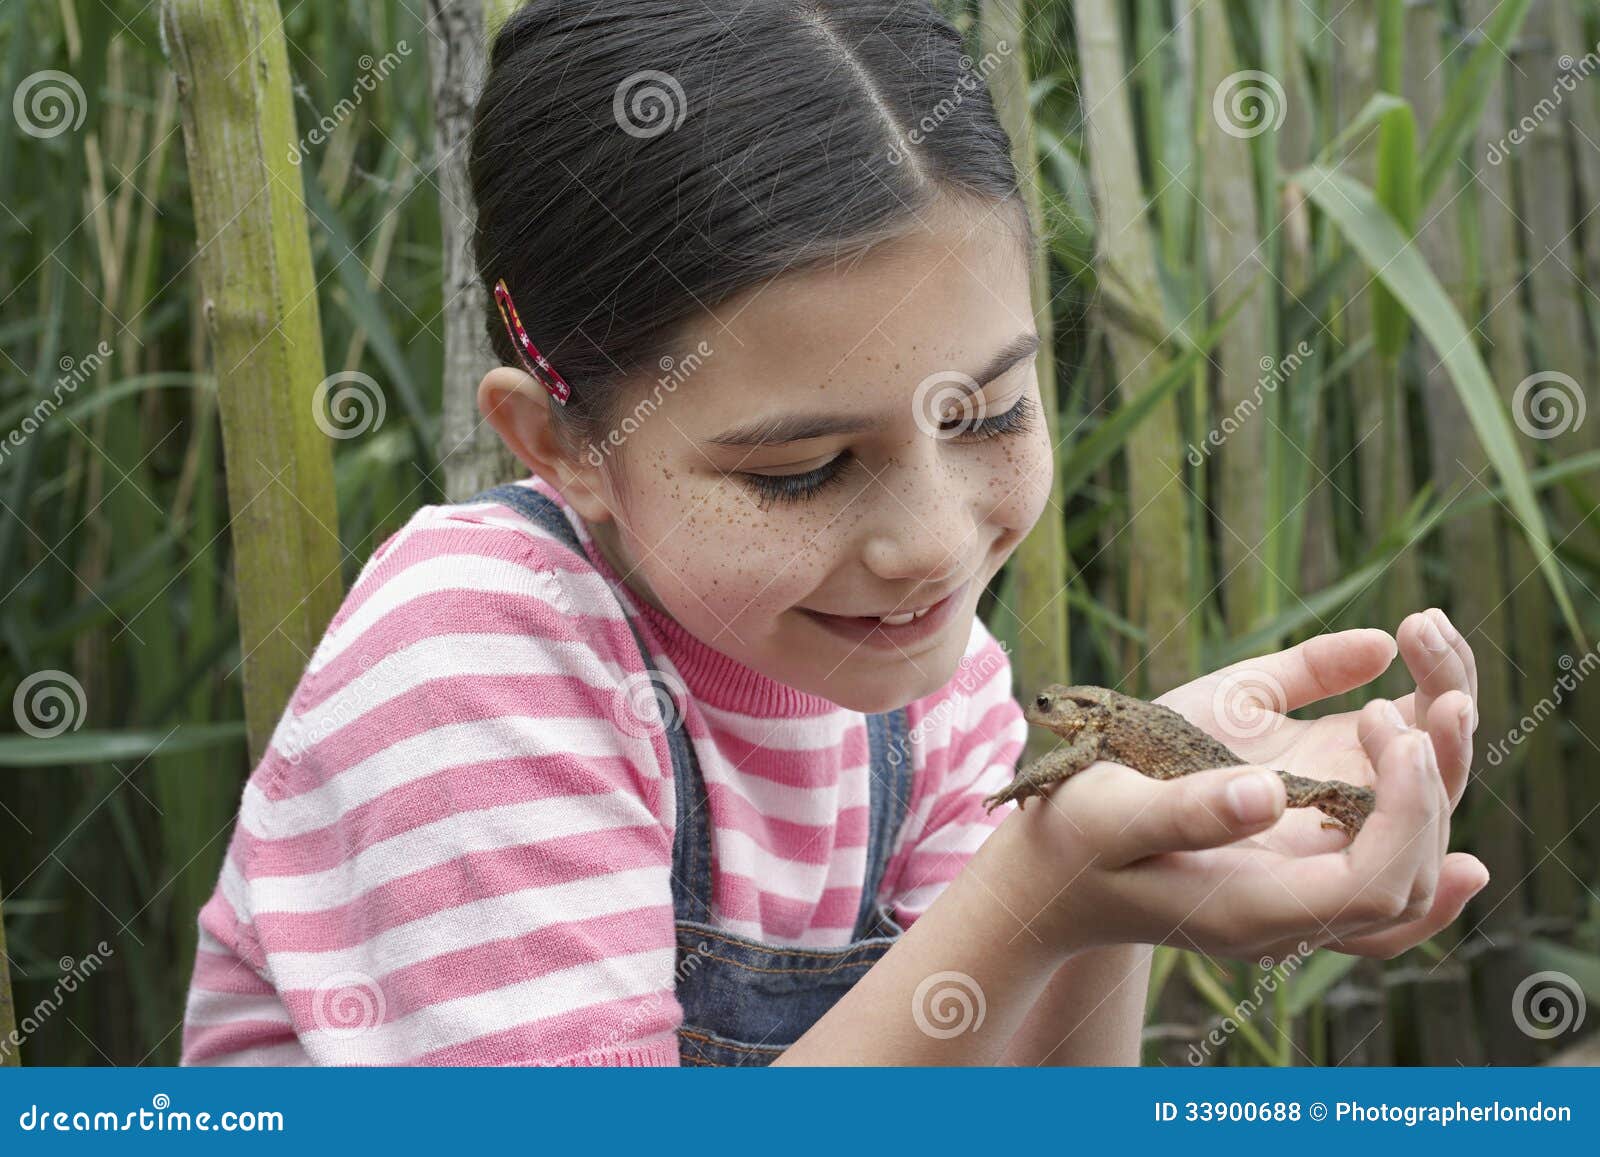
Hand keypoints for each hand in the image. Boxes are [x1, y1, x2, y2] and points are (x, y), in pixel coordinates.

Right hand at [988, 609, 1487, 962]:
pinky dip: (1421, 822)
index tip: (1389, 722)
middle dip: (1433, 788)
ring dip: (1437, 790)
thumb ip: (1189, 811)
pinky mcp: (1291, 873)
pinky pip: (1382, 874)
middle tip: (1412, 700)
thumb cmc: (1071, 842)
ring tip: (1434, 697)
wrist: (1050, 878)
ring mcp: (1293, 902)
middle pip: (1409, 881)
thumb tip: (1270, 793)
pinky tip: (1432, 768)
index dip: (1408, 808)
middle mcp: (1287, 919)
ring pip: (1408, 878)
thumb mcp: (1114, 815)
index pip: (1375, 882)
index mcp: (1250, 909)